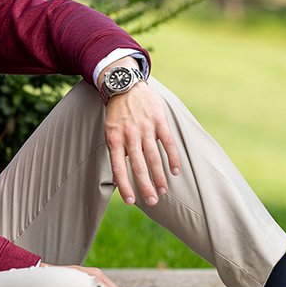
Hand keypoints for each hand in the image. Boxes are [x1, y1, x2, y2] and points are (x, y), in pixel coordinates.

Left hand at [102, 67, 181, 206]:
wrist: (125, 85)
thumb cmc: (117, 114)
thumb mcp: (110, 133)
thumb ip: (116, 154)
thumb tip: (116, 180)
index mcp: (114, 139)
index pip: (118, 168)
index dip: (124, 185)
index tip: (131, 201)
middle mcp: (129, 135)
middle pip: (139, 166)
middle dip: (146, 186)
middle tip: (152, 201)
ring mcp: (145, 127)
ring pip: (154, 157)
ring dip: (160, 176)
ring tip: (163, 191)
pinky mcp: (159, 120)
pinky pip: (168, 142)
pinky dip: (172, 158)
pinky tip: (175, 171)